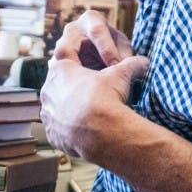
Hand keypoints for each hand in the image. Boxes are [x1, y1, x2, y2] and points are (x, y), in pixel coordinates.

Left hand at [41, 13, 147, 158]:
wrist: (101, 132)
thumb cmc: (107, 97)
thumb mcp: (121, 75)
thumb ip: (131, 65)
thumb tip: (144, 61)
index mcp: (60, 69)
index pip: (66, 58)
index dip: (81, 62)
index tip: (89, 69)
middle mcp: (48, 90)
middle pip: (60, 84)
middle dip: (74, 87)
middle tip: (91, 92)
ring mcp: (47, 113)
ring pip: (57, 107)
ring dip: (70, 108)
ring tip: (89, 113)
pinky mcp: (51, 133)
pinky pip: (58, 129)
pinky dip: (68, 128)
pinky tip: (84, 130)